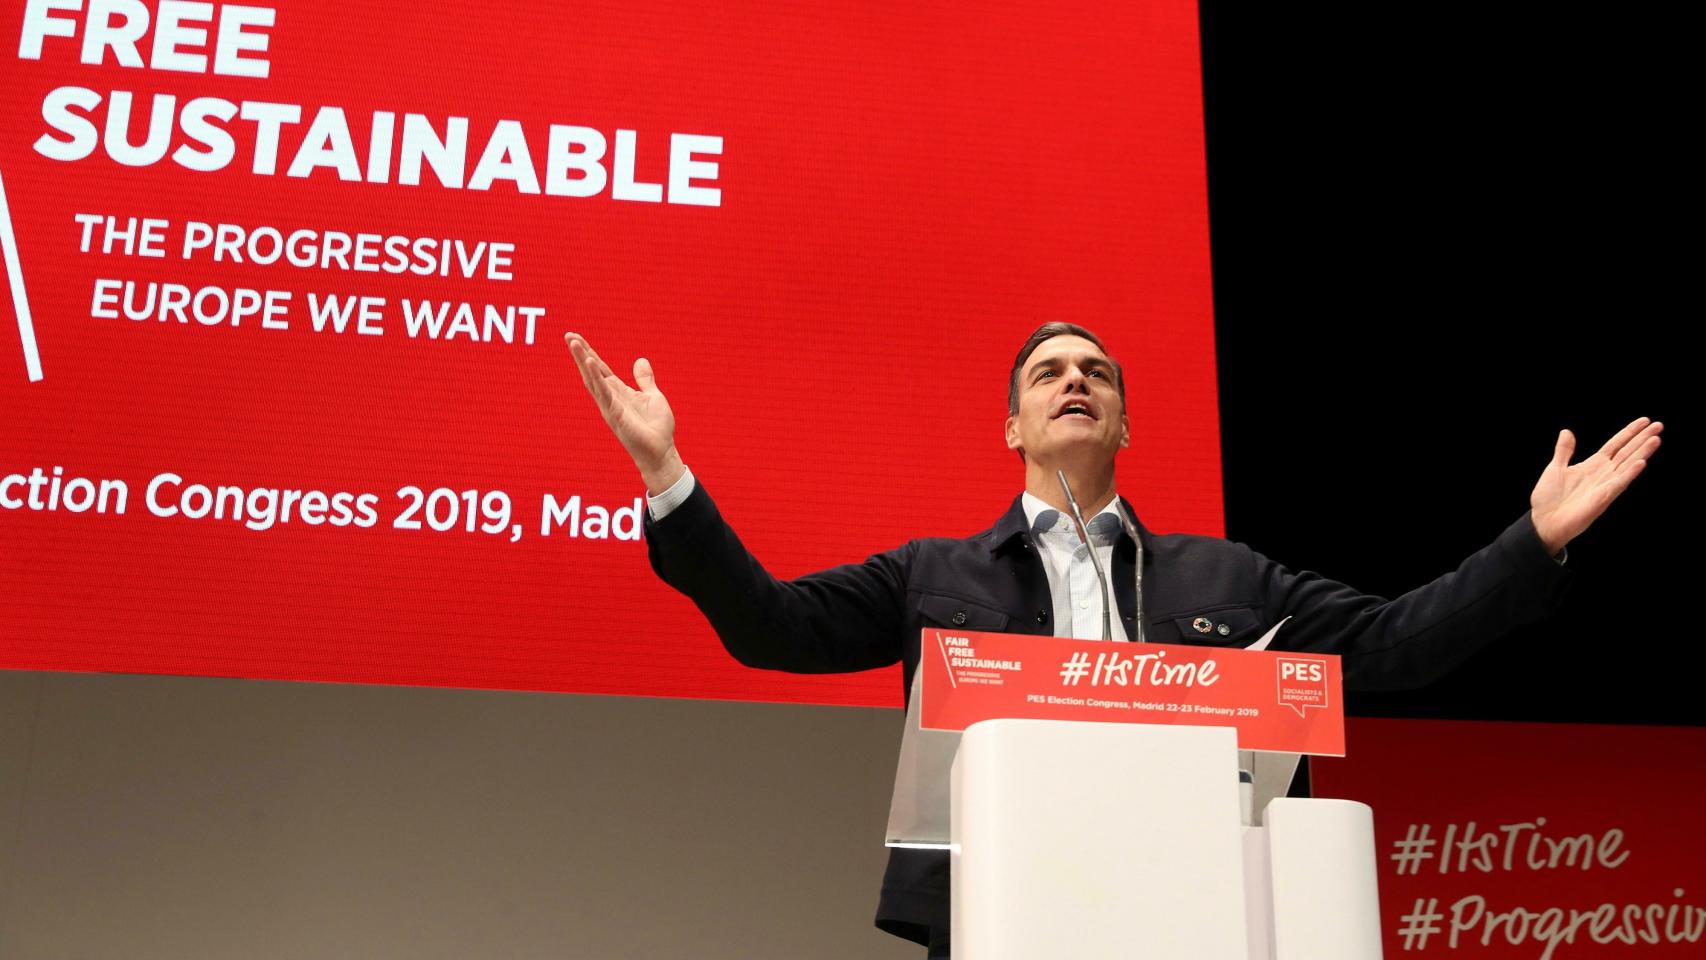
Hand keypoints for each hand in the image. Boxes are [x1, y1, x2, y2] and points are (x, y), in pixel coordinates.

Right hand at [565, 332, 685, 493]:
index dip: (589, 353)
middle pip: (591, 372)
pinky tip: (591, 363)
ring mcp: (610, 407)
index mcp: (619, 392)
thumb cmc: (657, 428)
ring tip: (574, 343)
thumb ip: (645, 380)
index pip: (600, 369)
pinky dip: (597, 378)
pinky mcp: (615, 415)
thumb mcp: (653, 397)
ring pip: (592, 380)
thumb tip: (640, 360)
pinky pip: (603, 393)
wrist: (662, 451)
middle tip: (568, 335)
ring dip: (583, 361)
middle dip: (580, 354)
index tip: (576, 338)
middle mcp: (610, 398)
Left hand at [1529, 417, 1662, 554]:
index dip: (1629, 433)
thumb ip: (1564, 451)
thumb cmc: (1549, 498)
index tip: (1644, 420)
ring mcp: (1605, 485)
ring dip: (1643, 452)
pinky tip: (1642, 462)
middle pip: (1627, 452)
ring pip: (1628, 465)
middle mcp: (1603, 474)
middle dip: (1642, 438)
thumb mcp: (1555, 468)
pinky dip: (1630, 472)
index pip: (1616, 445)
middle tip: (1659, 424)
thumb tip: (1567, 431)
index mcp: (1593, 465)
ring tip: (1656, 438)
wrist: (1543, 522)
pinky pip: (1619, 483)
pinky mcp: (1603, 498)